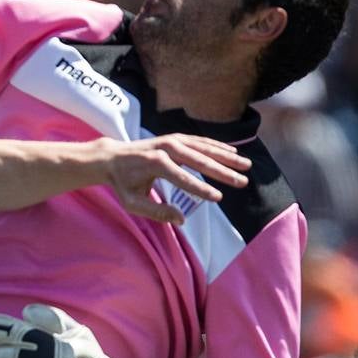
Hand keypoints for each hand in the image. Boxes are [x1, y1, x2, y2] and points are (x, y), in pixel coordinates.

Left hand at [96, 134, 249, 224]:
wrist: (112, 157)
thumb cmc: (122, 183)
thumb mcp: (132, 202)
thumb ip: (155, 212)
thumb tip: (181, 219)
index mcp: (155, 163)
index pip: (183, 178)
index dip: (201, 189)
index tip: (218, 198)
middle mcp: (166, 148)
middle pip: (199, 160)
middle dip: (222, 172)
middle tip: (242, 182)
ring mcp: (171, 140)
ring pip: (204, 148)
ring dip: (226, 157)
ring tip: (246, 166)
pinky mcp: (175, 138)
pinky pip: (200, 141)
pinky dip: (217, 146)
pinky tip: (233, 153)